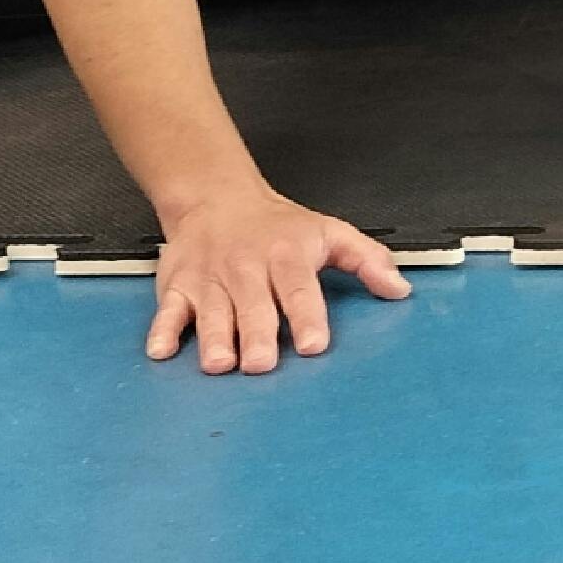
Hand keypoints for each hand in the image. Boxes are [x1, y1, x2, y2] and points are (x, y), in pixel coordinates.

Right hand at [147, 183, 410, 373]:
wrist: (216, 197)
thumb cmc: (277, 226)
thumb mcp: (329, 232)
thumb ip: (367, 259)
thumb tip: (400, 289)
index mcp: (286, 255)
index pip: (299, 288)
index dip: (307, 316)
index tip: (314, 344)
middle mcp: (246, 267)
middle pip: (252, 305)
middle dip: (257, 335)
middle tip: (262, 364)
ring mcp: (210, 279)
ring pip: (212, 311)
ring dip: (214, 338)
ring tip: (220, 364)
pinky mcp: (178, 286)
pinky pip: (168, 310)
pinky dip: (163, 330)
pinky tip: (162, 351)